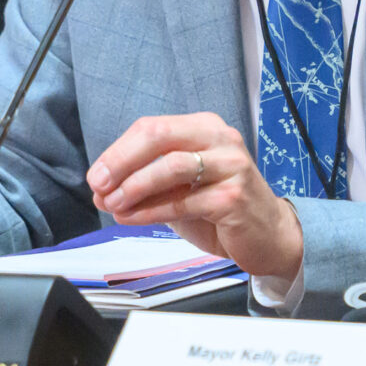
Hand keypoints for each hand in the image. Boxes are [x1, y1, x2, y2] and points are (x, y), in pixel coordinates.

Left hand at [87, 113, 304, 283]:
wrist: (269, 237)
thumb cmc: (222, 208)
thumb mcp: (180, 190)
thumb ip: (145, 186)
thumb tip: (102, 192)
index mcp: (205, 128)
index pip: (153, 127)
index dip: (119, 151)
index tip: (96, 175)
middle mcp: (220, 139)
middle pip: (160, 136)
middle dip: (121, 161)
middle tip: (99, 184)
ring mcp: (231, 165)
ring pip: (170, 166)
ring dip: (134, 187)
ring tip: (113, 205)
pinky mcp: (233, 197)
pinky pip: (182, 201)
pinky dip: (150, 211)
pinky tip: (132, 218)